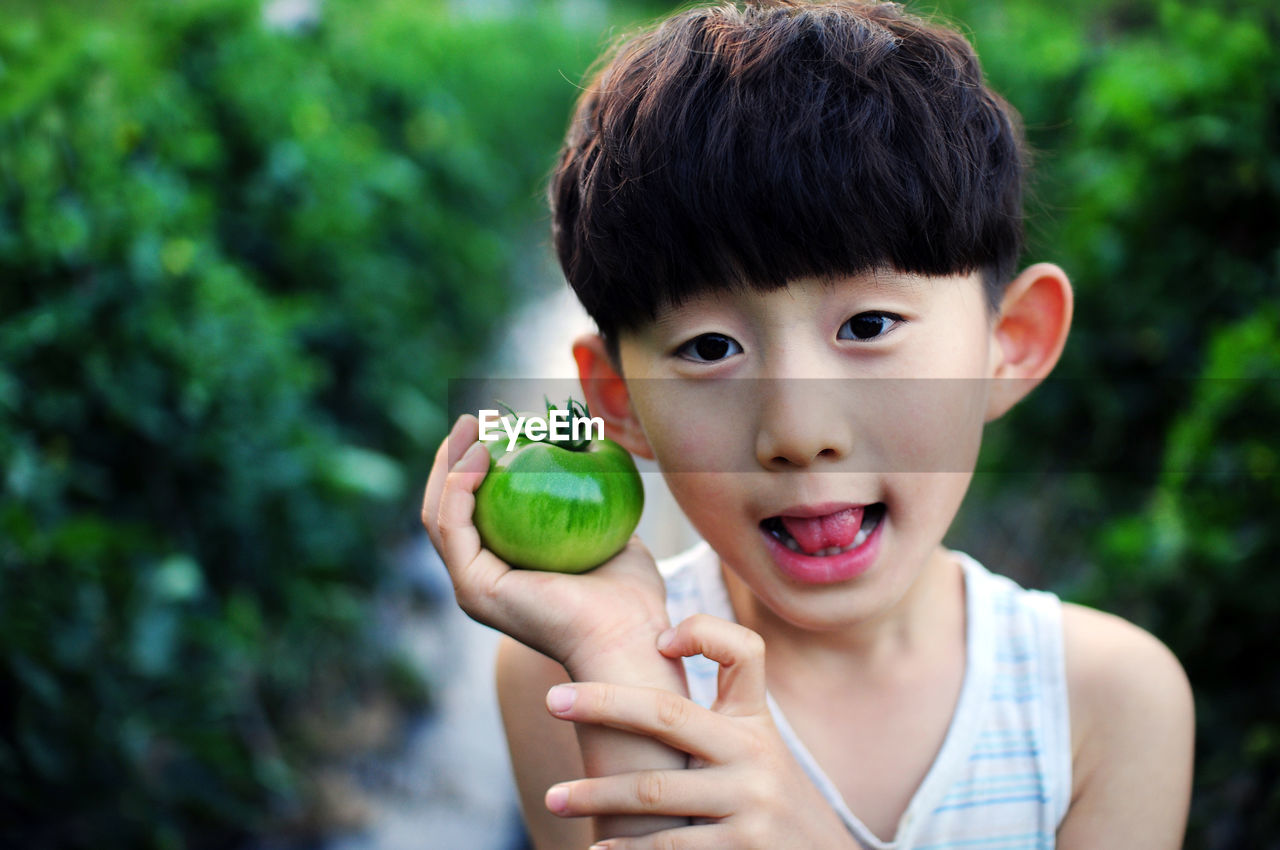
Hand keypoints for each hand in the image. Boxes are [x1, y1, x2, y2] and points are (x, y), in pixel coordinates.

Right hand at [422, 414, 674, 681]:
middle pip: (447, 510)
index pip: (474, 514)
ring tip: (472, 426)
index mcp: (505, 575)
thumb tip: (596, 461)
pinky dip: (460, 486)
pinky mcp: (474, 589)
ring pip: (440, 516)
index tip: (493, 428)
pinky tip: (480, 455)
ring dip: (448, 466)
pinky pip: (454, 527)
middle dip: (452, 459)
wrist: (631, 638)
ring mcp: (472, 588)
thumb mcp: (614, 536)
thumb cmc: (631, 600)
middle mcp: (480, 582)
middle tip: (472, 418)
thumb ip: (595, 507)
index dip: (474, 469)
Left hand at [541, 614, 857, 848]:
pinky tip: (599, 848)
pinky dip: (627, 849)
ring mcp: (749, 804)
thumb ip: (720, 726)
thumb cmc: (774, 808)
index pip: (744, 652)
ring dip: (595, 795)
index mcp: (756, 723)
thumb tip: (645, 690)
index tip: (659, 638)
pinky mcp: (741, 849)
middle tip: (552, 699)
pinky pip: (669, 845)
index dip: (703, 632)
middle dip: (603, 704)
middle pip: (667, 713)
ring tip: (555, 798)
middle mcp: (754, 754)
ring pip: (653, 790)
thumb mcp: (761, 756)